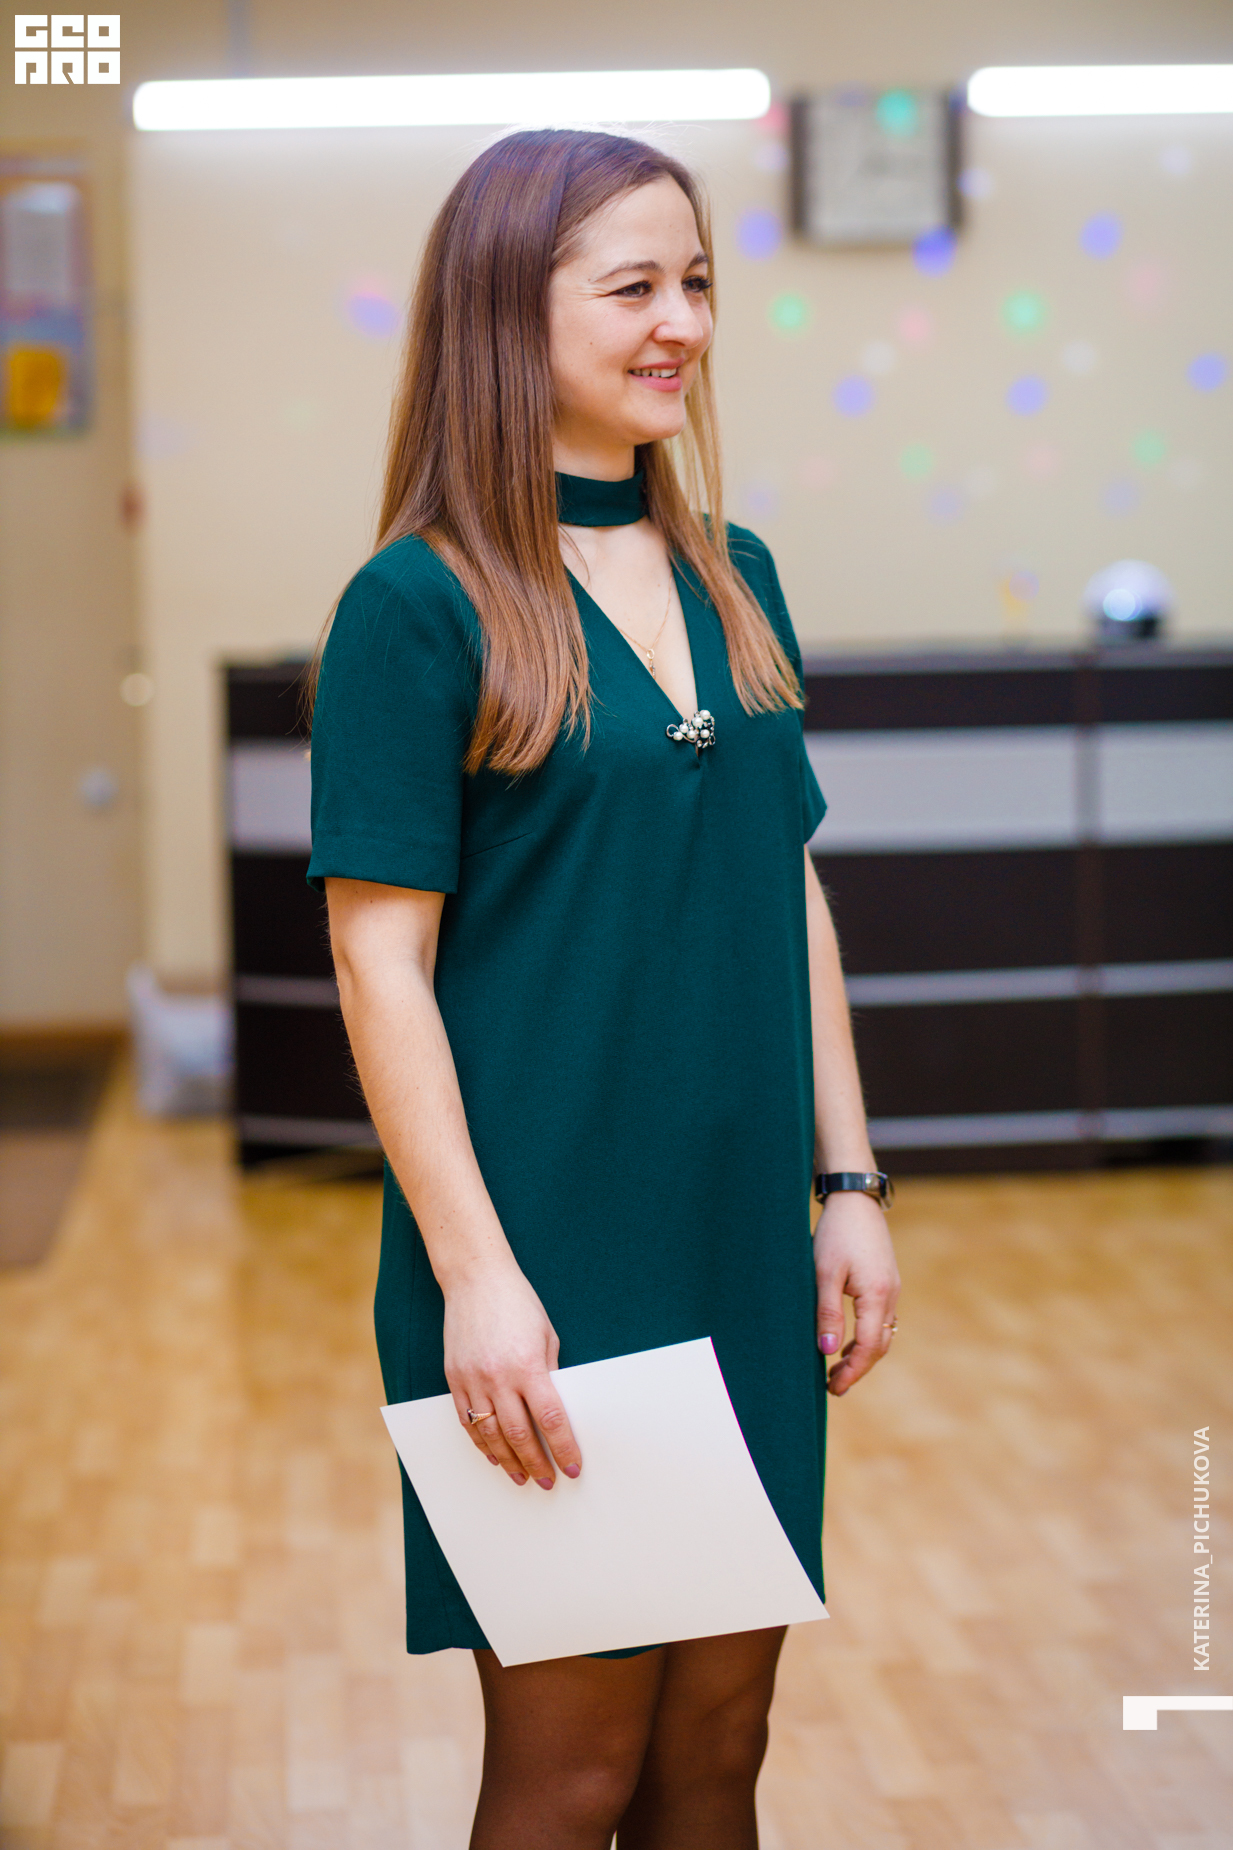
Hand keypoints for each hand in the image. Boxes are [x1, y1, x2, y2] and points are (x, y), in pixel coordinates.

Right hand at [442, 1259, 581, 1488]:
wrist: (475, 1279)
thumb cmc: (518, 1303)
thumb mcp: (546, 1336)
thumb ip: (549, 1374)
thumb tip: (552, 1410)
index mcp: (528, 1365)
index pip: (550, 1418)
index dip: (563, 1447)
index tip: (571, 1467)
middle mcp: (499, 1377)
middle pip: (519, 1434)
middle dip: (536, 1462)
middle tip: (547, 1481)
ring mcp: (473, 1379)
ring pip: (490, 1434)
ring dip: (508, 1460)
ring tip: (521, 1476)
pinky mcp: (454, 1378)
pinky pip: (467, 1420)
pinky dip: (480, 1443)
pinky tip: (493, 1455)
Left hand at [814, 1192, 900, 1395]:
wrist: (855, 1200)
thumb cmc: (837, 1233)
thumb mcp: (824, 1272)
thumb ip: (827, 1312)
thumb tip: (827, 1350)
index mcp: (877, 1295)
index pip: (869, 1347)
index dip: (852, 1371)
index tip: (832, 1387)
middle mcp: (890, 1295)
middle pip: (879, 1345)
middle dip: (858, 1368)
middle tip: (833, 1386)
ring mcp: (891, 1288)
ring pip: (882, 1334)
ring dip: (862, 1354)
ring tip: (836, 1369)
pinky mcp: (886, 1281)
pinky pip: (881, 1319)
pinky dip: (866, 1336)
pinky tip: (847, 1341)